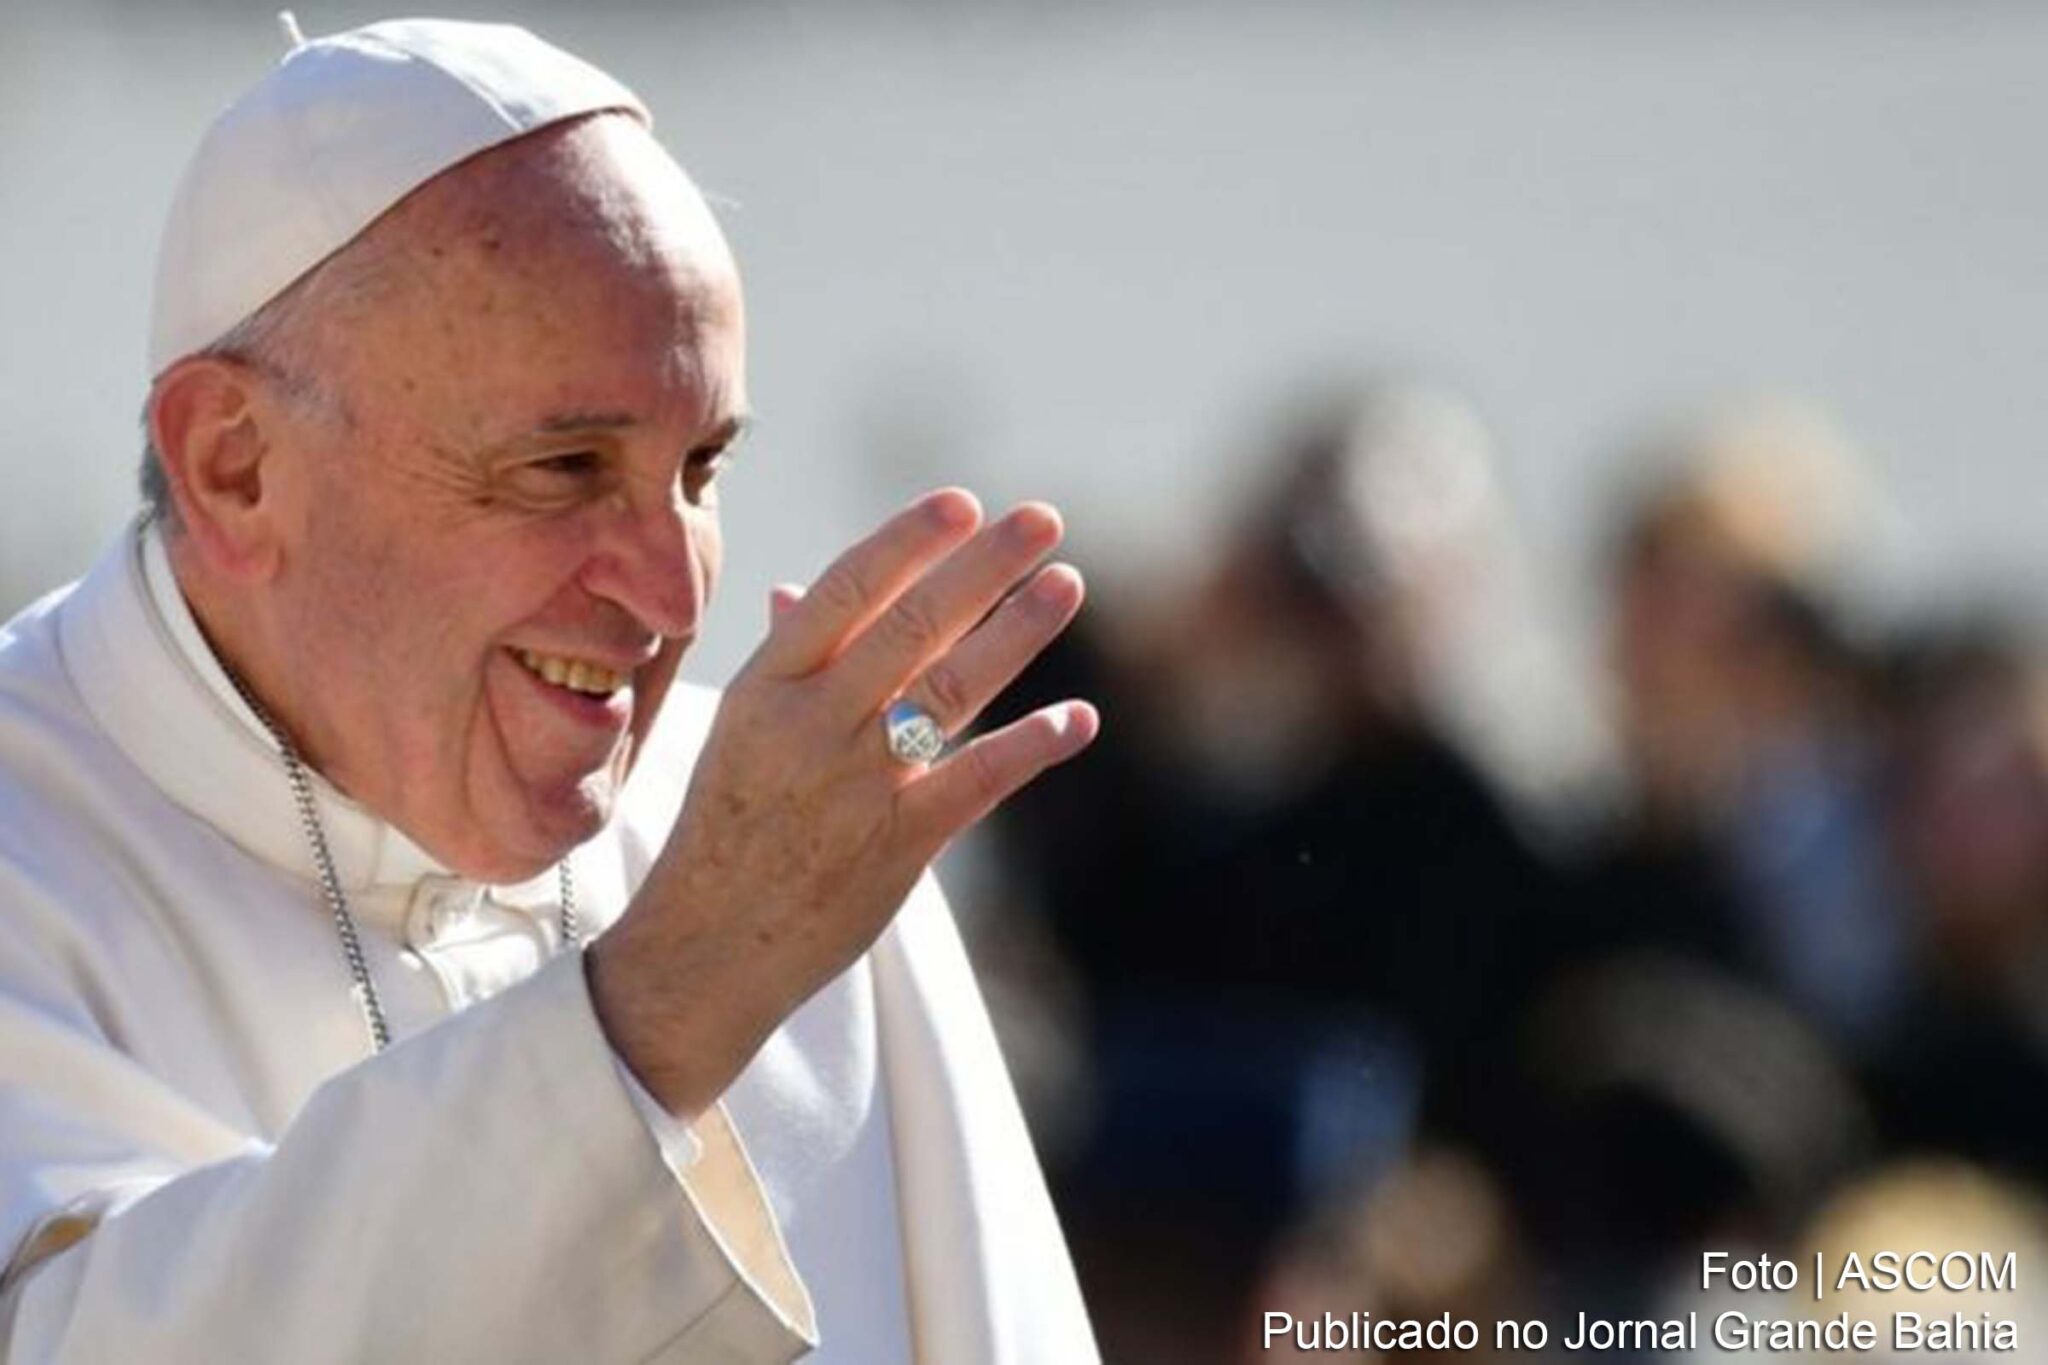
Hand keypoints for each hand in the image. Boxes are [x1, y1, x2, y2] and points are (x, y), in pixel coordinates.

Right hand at [588, 488, 1096, 1115]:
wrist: (703, 948)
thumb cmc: (725, 828)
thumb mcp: (737, 733)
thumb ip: (783, 660)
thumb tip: (796, 587)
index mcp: (765, 686)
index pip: (844, 590)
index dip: (908, 541)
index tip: (963, 501)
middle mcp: (810, 725)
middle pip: (911, 626)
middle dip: (984, 566)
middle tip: (1045, 519)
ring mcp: (856, 785)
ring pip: (951, 690)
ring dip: (1017, 634)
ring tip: (1065, 585)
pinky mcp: (898, 845)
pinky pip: (976, 781)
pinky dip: (1030, 745)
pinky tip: (1076, 717)